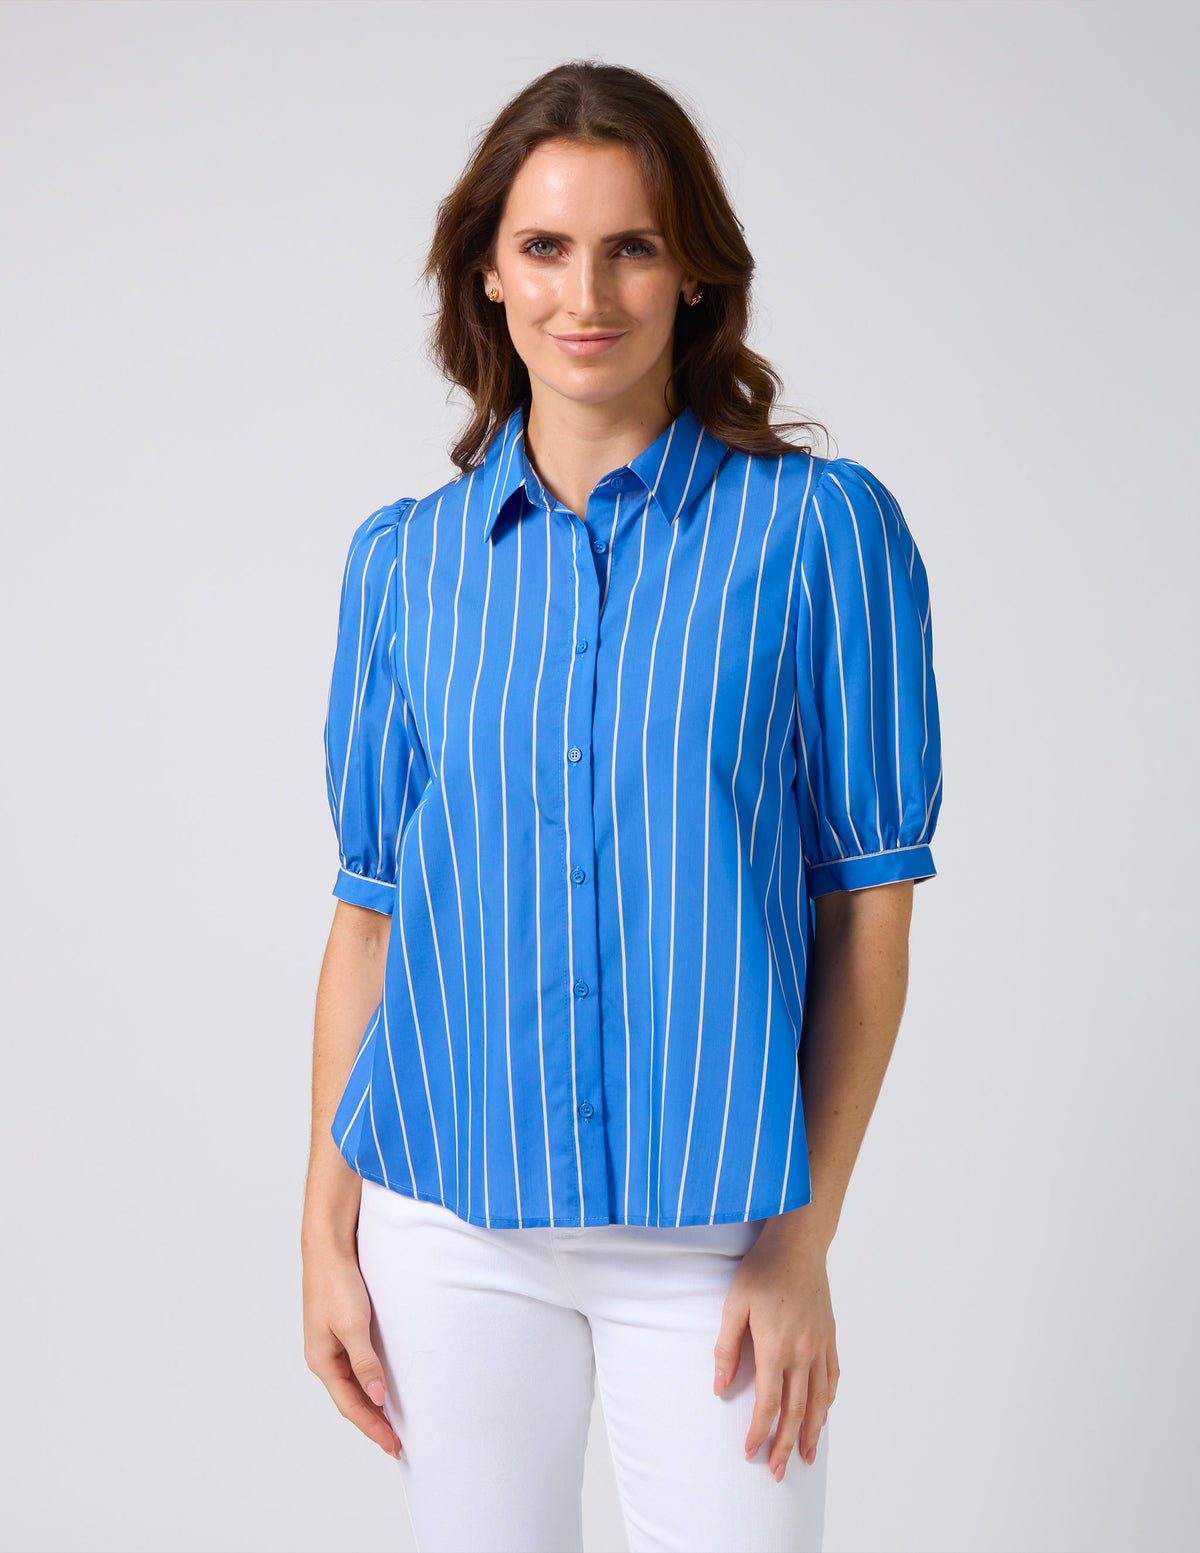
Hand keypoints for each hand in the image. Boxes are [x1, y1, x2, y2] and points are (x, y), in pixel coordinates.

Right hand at [303, 1235, 401, 1459]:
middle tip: (397, 1442)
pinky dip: (370, 1381)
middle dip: (372, 1422)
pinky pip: (357, 1365)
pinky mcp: (341, 1330)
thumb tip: (376, 1398)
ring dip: (371, 1403)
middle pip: (350, 1399)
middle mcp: (324, 1357)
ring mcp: (331, 1344)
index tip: (393, 1445)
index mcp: (321, 1361)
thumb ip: (365, 1362)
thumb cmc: (336, 1282)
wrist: (329, 1247)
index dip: (372, 1427)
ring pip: (353, 1383)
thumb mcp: (353, 1324)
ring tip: (392, 1422)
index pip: (350, 1405)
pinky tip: (383, 1385)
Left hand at [711, 1226, 837, 1480]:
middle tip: (778, 1473)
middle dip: (786, 1445)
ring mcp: (820, 1345)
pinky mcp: (830, 1335)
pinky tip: (824, 1413)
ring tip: (806, 1456)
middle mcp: (803, 1353)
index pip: (768, 1404)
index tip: (750, 1452)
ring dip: (812, 1432)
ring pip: (820, 1400)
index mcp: (776, 1348)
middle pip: (796, 1411)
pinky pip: (833, 1377)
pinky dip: (829, 1401)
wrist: (798, 1244)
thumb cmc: (762, 1270)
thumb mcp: (733, 1304)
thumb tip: (720, 1387)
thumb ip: (726, 1347)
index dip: (759, 1432)